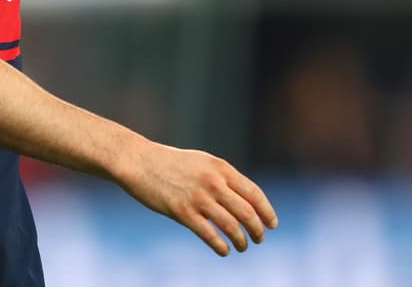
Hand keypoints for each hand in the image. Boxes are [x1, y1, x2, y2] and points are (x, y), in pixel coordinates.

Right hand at [117, 142, 277, 256]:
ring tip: (243, 247)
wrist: (138, 161)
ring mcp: (198, 197)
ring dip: (242, 241)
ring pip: (231, 226)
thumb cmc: (169, 163)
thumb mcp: (201, 162)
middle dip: (258, 230)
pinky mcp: (182, 212)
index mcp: (220, 168)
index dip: (267, 212)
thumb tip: (243, 198)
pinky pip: (210, 235)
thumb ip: (222, 177)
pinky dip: (221, 246)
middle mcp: (213, 182)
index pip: (254, 193)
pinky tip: (224, 251)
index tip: (272, 224)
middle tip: (259, 239)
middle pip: (247, 212)